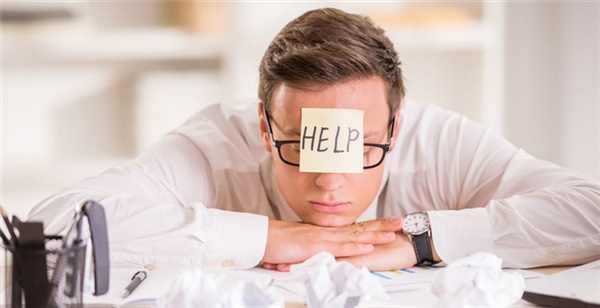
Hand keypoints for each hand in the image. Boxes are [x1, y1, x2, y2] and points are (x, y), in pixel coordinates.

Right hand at [262, 217, 402, 270]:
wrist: (262, 238)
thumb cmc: (279, 244)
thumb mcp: (302, 247)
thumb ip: (316, 250)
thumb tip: (326, 255)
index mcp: (325, 232)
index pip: (354, 227)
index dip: (372, 225)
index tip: (388, 223)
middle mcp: (327, 232)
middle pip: (359, 227)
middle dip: (381, 225)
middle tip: (401, 221)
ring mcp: (322, 237)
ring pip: (354, 235)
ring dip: (375, 234)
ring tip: (393, 233)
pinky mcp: (315, 245)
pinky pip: (338, 246)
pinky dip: (355, 246)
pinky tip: (368, 245)